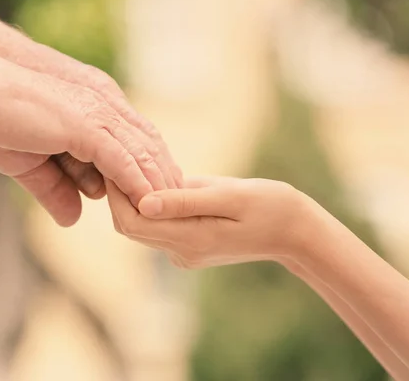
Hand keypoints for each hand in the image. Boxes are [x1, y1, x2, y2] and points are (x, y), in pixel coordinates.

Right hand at [0, 60, 178, 226]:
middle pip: (147, 145)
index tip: (161, 192)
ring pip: (140, 155)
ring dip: (158, 185)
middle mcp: (103, 108)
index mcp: (94, 110)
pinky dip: (137, 184)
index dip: (150, 166)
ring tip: (174, 213)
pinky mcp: (85, 127)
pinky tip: (150, 205)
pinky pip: (121, 161)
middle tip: (180, 206)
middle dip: (163, 177)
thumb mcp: (29, 165)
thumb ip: (55, 189)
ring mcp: (97, 116)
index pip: (135, 139)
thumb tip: (73, 219)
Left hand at [107, 176, 311, 267]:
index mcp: (190, 239)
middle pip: (132, 226)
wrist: (295, 232)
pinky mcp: (190, 246)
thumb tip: (144, 201)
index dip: (116, 194)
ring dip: (137, 197)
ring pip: (144, 225)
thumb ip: (186, 200)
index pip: (132, 222)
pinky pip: (160, 225)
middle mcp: (181, 252)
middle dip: (120, 194)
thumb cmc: (270, 206)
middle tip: (119, 157)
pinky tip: (163, 178)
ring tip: (138, 161)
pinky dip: (155, 203)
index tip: (112, 161)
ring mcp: (185, 252)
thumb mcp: (230, 195)